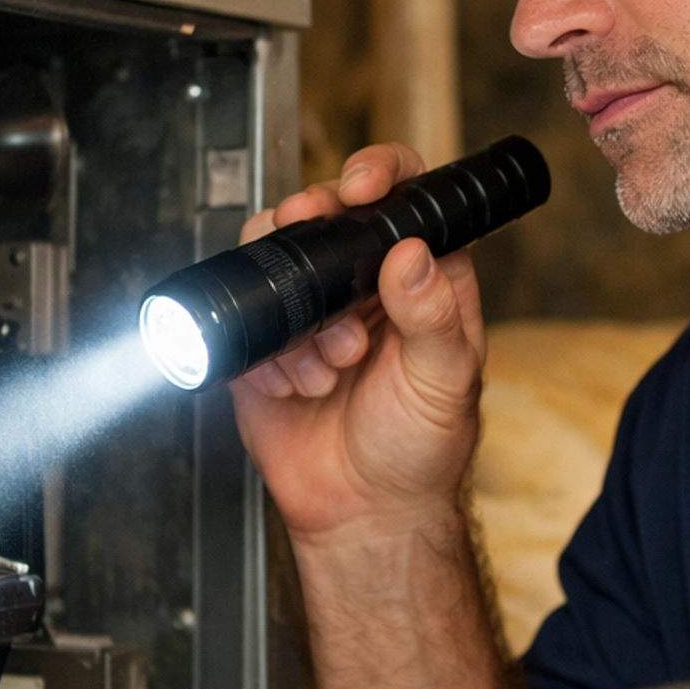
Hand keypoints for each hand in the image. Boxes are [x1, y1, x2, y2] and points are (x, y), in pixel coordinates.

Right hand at [229, 144, 485, 541]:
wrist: (365, 514)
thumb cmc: (421, 451)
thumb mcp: (445, 382)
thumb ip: (434, 318)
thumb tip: (414, 255)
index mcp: (422, 277)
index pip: (402, 197)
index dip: (378, 174)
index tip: (359, 185)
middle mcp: (363, 284)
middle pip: (324, 214)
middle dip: (312, 228)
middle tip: (311, 246)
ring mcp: (311, 311)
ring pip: (275, 258)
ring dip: (295, 310)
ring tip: (326, 364)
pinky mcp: (265, 345)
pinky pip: (244, 318)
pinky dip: (264, 352)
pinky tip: (294, 386)